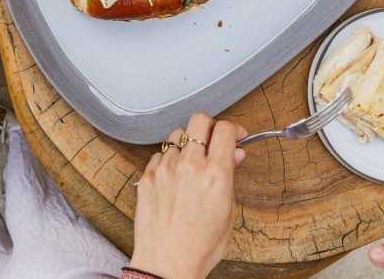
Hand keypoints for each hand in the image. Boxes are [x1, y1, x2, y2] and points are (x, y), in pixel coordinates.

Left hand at [129, 113, 248, 278]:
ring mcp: (165, 168)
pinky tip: (175, 177)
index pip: (225, 129)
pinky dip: (169, 160)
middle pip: (199, 121)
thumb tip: (233, 155)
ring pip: (177, 135)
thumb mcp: (228, 213)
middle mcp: (189, 165)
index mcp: (214, 174)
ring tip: (192, 163)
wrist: (167, 262)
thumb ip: (230, 178)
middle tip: (214, 141)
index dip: (234, 129)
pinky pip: (160, 155)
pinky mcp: (147, 176)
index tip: (235, 136)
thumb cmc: (200, 246)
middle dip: (210, 127)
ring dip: (188, 144)